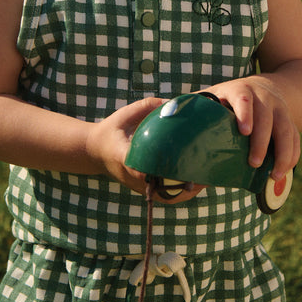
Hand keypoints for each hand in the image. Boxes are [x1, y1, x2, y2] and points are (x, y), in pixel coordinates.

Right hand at [86, 97, 204, 202]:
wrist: (94, 152)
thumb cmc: (111, 130)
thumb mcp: (124, 114)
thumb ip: (146, 106)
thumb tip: (173, 104)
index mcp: (123, 156)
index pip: (138, 167)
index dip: (157, 170)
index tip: (173, 169)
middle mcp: (131, 175)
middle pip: (159, 187)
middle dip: (182, 182)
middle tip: (204, 171)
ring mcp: (137, 185)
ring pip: (164, 196)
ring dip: (186, 191)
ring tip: (207, 178)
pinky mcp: (142, 189)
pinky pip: (164, 197)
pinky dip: (181, 193)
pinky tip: (197, 183)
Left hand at [201, 77, 300, 179]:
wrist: (263, 88)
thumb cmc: (228, 99)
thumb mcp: (213, 97)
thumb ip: (194, 108)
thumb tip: (165, 119)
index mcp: (240, 90)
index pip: (243, 98)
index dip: (245, 113)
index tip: (243, 132)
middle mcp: (263, 97)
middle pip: (267, 118)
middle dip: (262, 142)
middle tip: (254, 163)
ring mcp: (280, 109)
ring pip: (287, 129)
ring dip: (282, 153)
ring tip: (272, 175)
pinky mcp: (291, 121)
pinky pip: (296, 138)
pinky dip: (292, 156)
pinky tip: (283, 172)